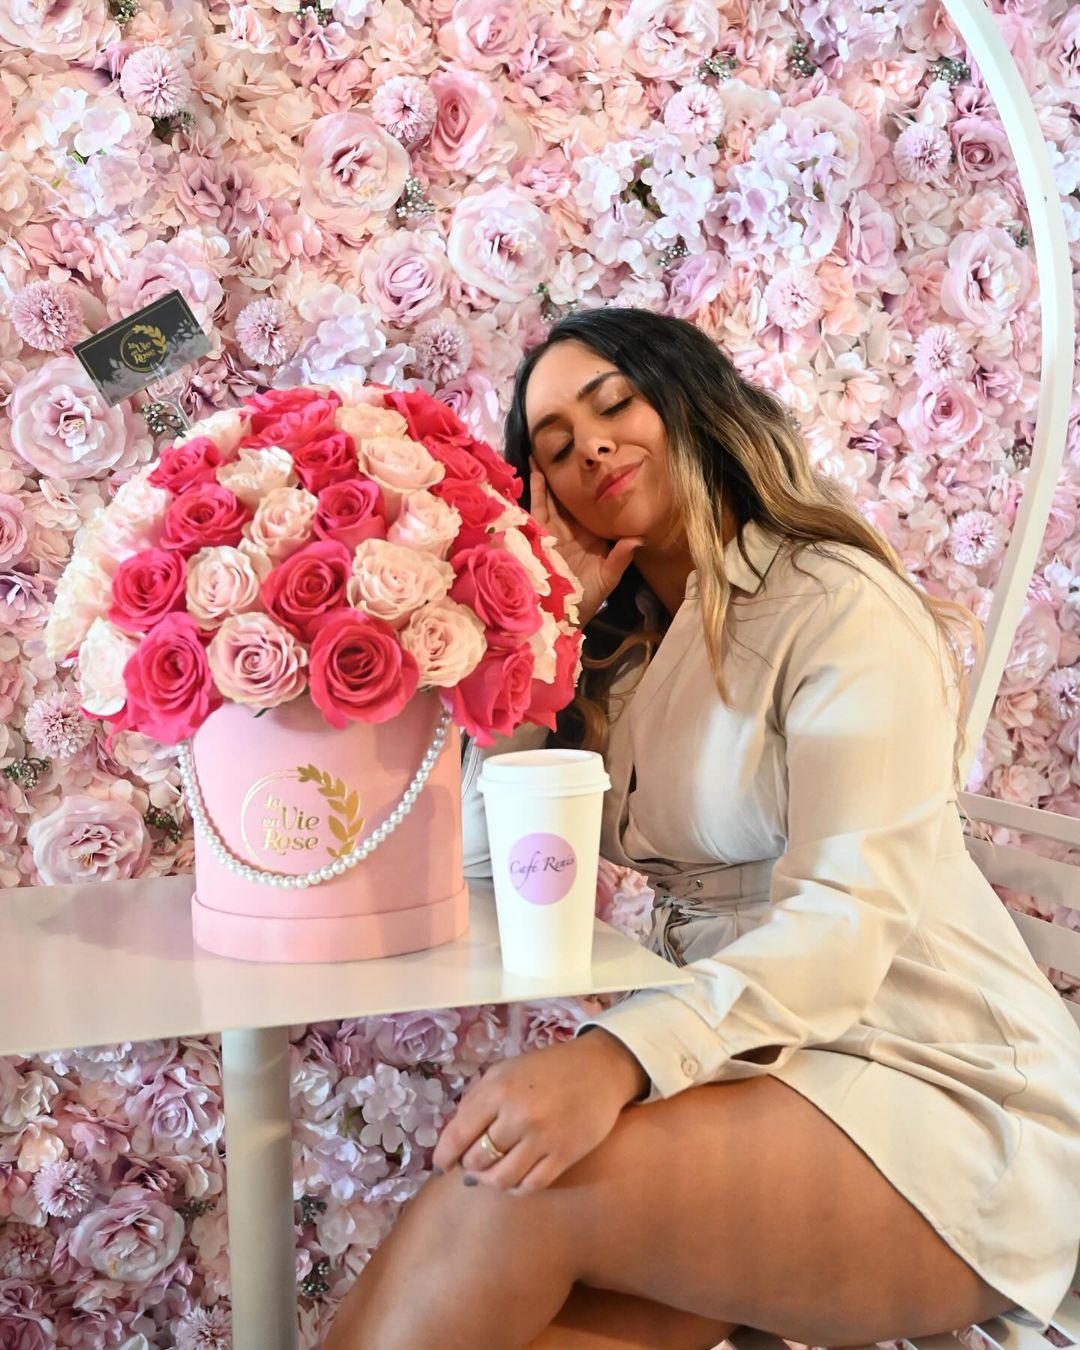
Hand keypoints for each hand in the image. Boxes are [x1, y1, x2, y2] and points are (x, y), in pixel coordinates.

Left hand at [433, 1029, 648, 1193]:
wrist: (599, 1069)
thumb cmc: (547, 1068)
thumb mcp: (505, 1071)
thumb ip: (477, 1100)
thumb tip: (453, 1138)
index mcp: (498, 1089)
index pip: (457, 1135)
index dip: (444, 1155)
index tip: (442, 1164)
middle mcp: (518, 1115)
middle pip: (477, 1161)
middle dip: (470, 1166)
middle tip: (473, 1165)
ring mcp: (543, 1138)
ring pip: (502, 1179)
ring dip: (491, 1181)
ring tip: (493, 1174)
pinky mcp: (565, 1155)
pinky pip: (531, 1186)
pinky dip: (517, 1188)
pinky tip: (516, 1178)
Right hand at [530, 459, 644, 625]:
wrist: (560, 616)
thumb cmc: (585, 599)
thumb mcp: (608, 577)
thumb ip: (620, 556)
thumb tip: (638, 537)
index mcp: (591, 535)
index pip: (594, 506)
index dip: (595, 486)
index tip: (601, 464)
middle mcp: (572, 529)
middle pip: (570, 497)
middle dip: (568, 475)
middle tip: (570, 448)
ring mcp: (553, 530)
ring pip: (552, 497)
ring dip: (549, 476)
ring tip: (547, 451)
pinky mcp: (538, 534)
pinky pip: (536, 508)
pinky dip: (536, 490)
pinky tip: (536, 471)